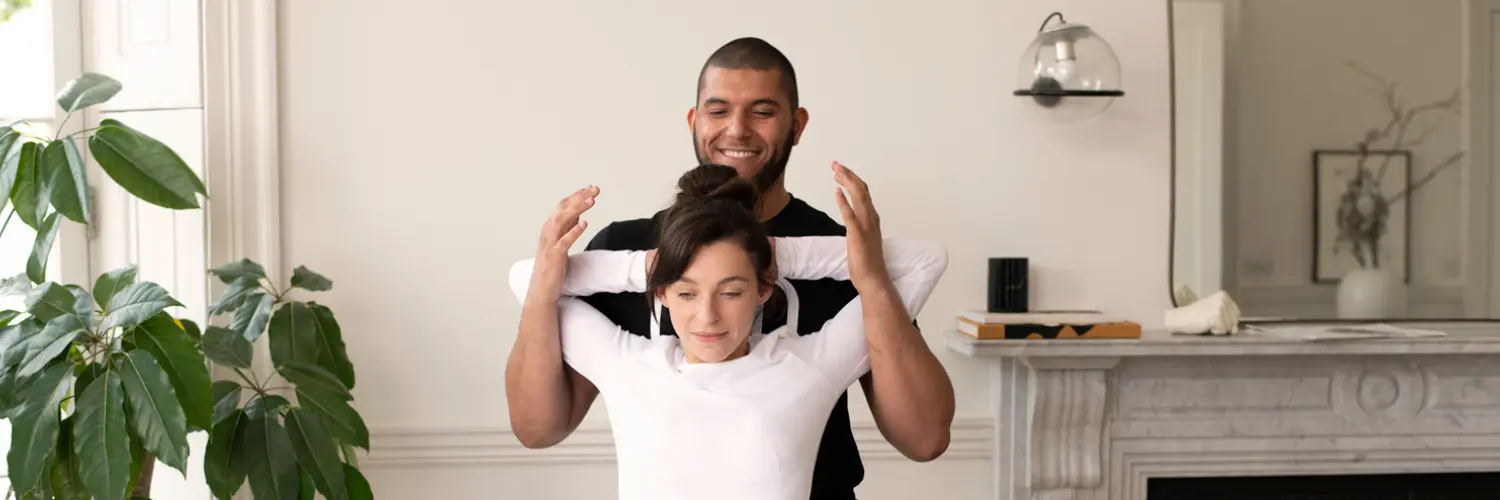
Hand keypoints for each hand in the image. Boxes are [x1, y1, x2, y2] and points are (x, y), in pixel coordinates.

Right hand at [530, 186, 596, 300]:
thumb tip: (578, 214)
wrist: (542, 290)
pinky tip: (584, 223)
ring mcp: (550, 244)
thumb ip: (567, 228)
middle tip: (595, 189)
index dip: (577, 195)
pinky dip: (573, 231)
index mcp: (550, 228)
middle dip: (579, 197)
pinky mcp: (554, 256)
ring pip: (562, 220)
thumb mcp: (561, 243)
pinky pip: (564, 241)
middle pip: (563, 209)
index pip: (564, 206)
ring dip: (577, 209)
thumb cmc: (552, 268)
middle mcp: (548, 232)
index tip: (592, 188)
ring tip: (592, 200)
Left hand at [831, 162, 887, 289]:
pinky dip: (844, 202)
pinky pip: (850, 215)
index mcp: (872, 219)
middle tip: (835, 164)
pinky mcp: (857, 234)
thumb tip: (852, 221)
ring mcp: (866, 226)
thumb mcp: (864, 239)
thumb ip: (860, 227)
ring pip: (858, 196)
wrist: (873, 279)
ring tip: (836, 171)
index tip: (841, 171)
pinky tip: (836, 191)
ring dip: (847, 181)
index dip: (852, 179)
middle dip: (848, 175)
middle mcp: (871, 218)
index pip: (864, 193)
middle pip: (861, 189)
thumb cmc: (867, 263)